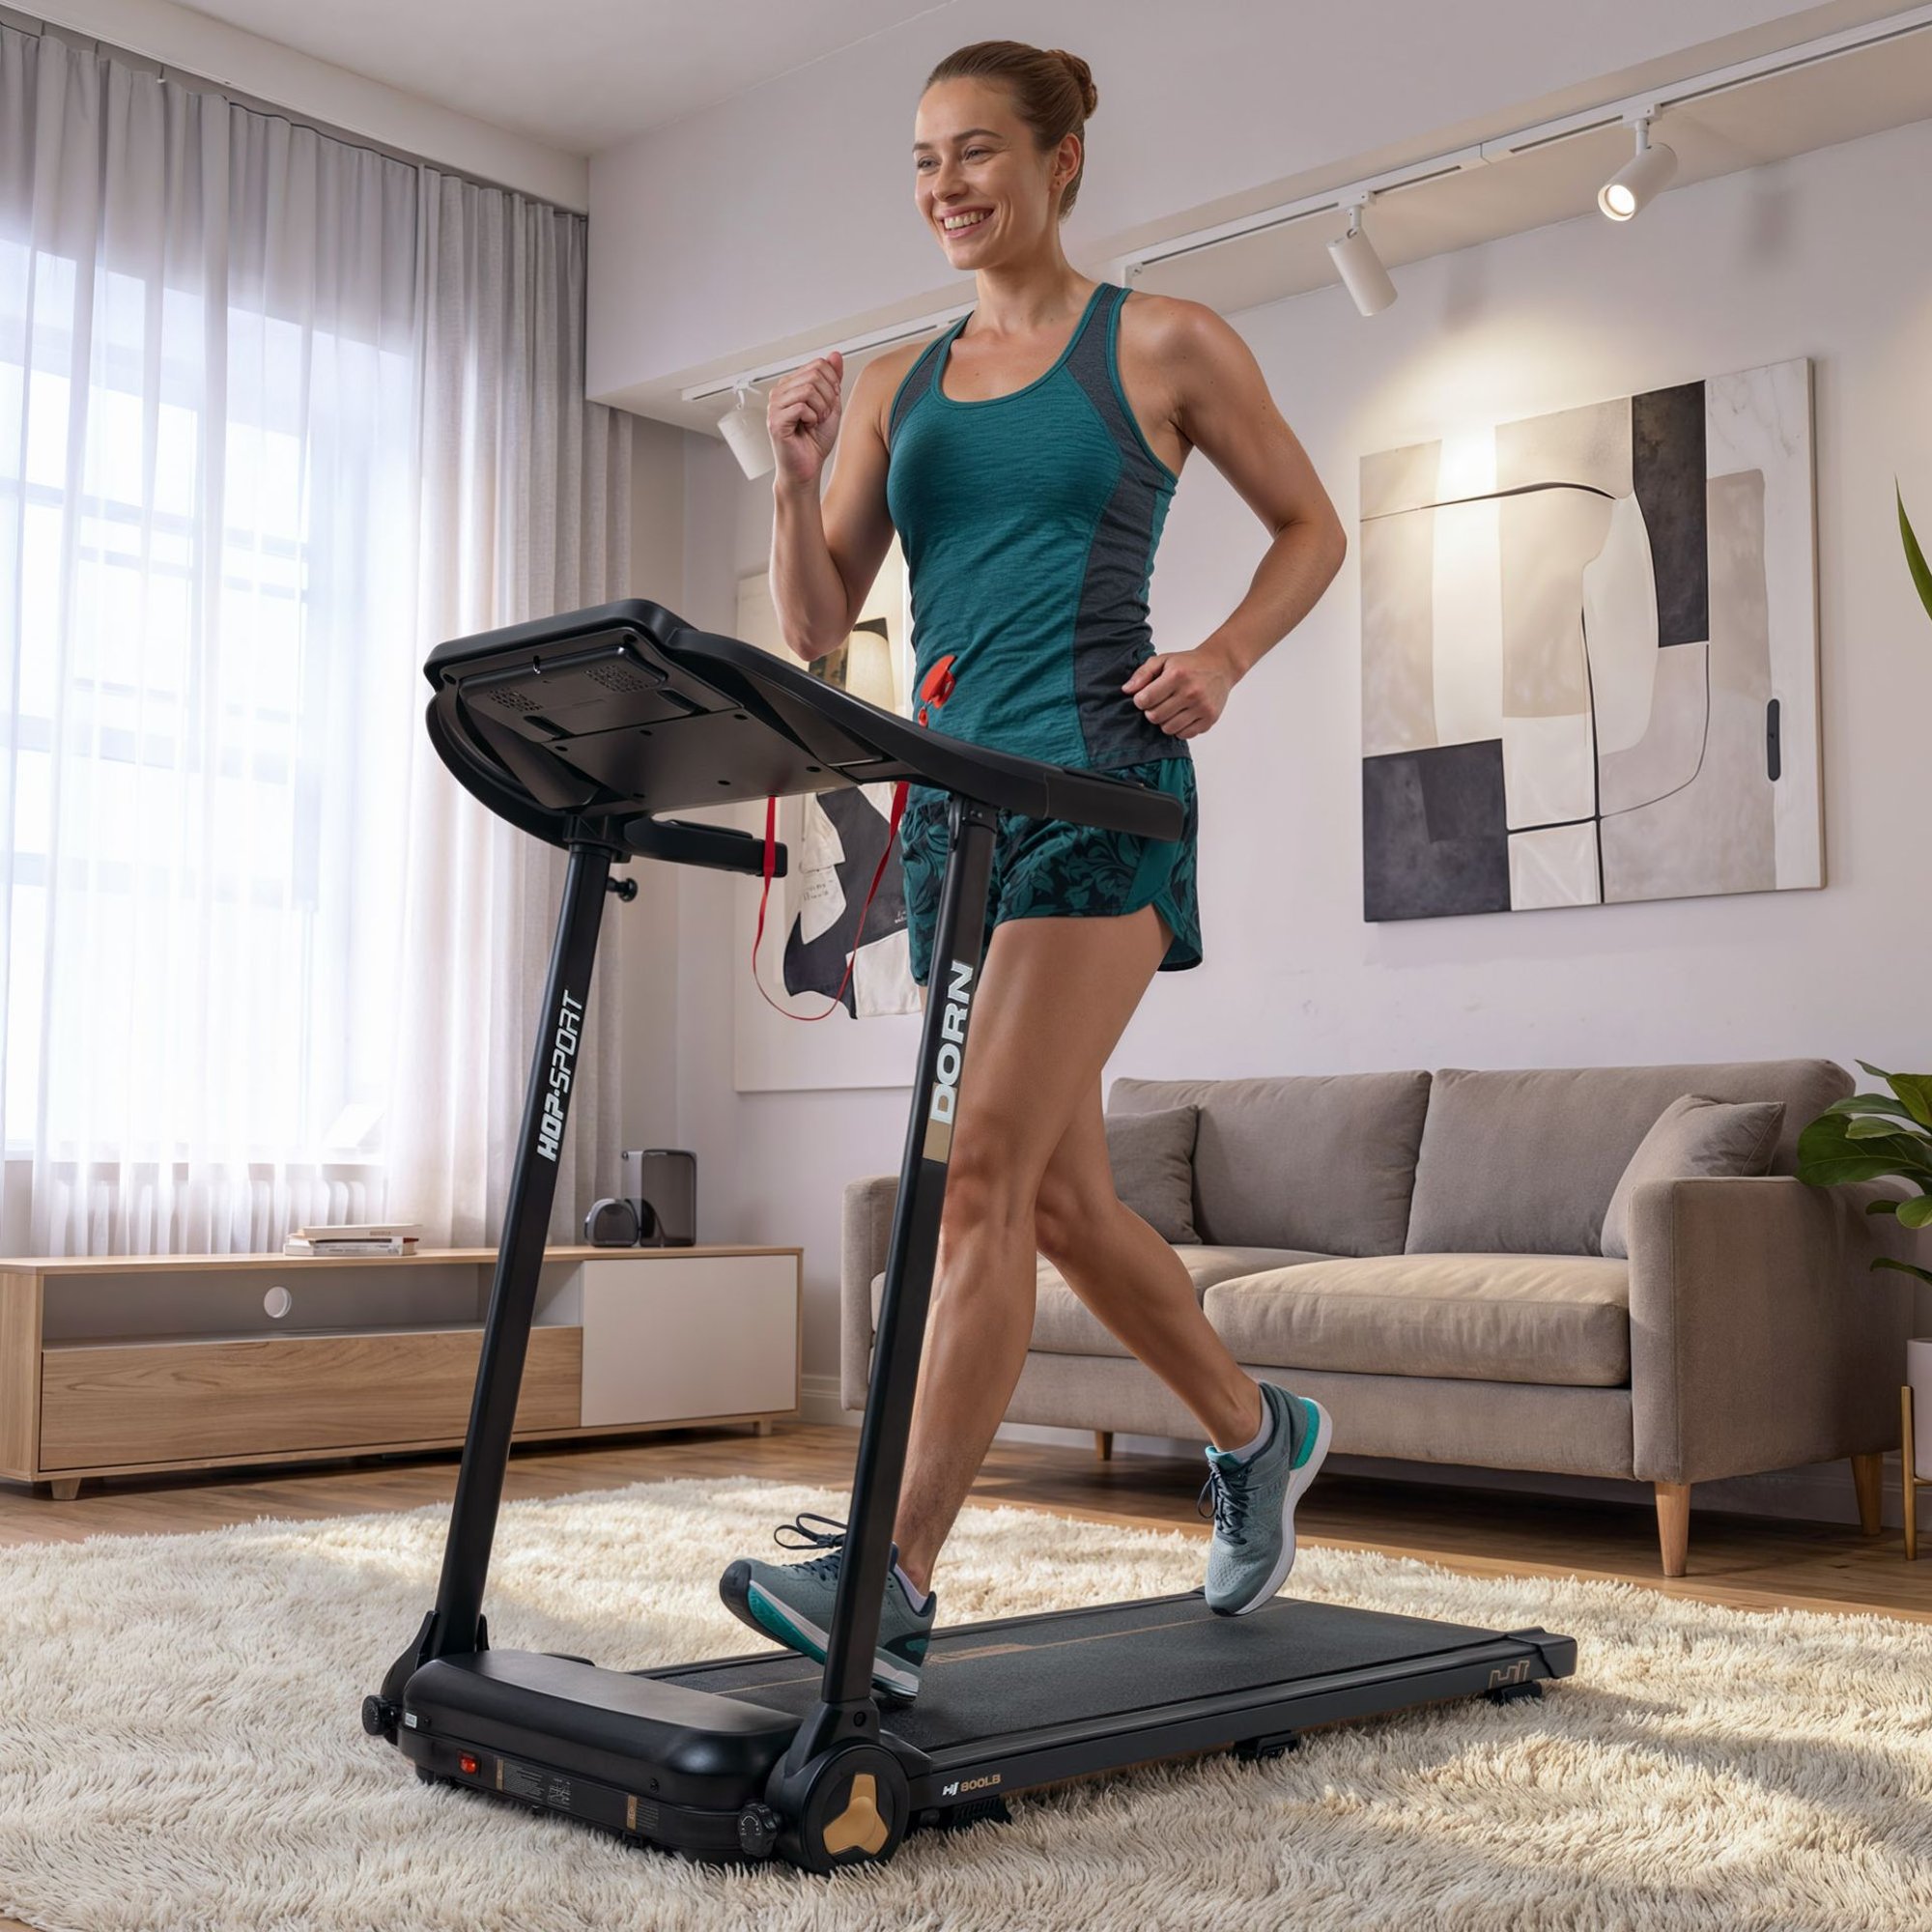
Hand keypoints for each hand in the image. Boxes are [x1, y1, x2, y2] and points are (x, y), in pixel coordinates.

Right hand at [768, 350, 843, 486]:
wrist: (807, 468)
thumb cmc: (815, 441)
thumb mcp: (831, 405)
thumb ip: (833, 380)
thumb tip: (835, 354)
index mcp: (791, 384)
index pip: (818, 364)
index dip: (832, 384)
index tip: (829, 404)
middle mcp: (780, 391)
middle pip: (815, 374)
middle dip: (828, 397)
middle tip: (822, 415)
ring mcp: (775, 405)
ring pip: (809, 389)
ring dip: (821, 409)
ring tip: (815, 422)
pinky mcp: (775, 420)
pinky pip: (802, 407)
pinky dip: (812, 418)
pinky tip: (807, 427)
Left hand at [1121, 646, 1234, 738]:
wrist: (1221, 666)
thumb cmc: (1189, 664)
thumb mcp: (1164, 660)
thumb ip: (1143, 673)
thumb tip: (1127, 690)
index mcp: (1177, 675)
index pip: (1145, 700)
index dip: (1140, 701)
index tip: (1145, 696)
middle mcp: (1190, 692)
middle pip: (1155, 717)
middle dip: (1151, 712)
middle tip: (1158, 703)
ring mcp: (1202, 707)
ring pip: (1168, 729)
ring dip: (1164, 721)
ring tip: (1170, 709)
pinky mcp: (1210, 719)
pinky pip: (1184, 735)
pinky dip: (1179, 728)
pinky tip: (1182, 715)